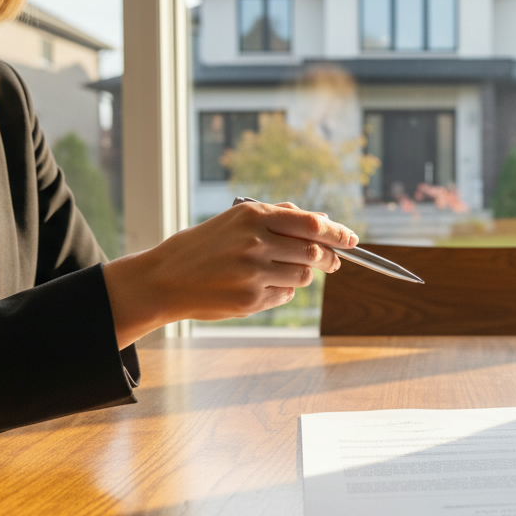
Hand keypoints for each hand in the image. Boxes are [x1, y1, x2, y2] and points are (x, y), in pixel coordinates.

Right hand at [103, 201, 357, 346]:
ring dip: (301, 275)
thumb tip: (322, 220)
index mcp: (253, 216)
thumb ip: (277, 216)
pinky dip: (281, 292)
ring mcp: (254, 272)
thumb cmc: (202, 247)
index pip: (311, 224)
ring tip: (278, 272)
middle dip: (329, 258)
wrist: (163, 280)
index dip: (337, 233)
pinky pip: (284, 296)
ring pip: (302, 276)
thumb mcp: (234, 220)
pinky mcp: (251, 299)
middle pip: (313, 252)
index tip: (352, 239)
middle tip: (333, 262)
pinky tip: (258, 287)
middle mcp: (255, 242)